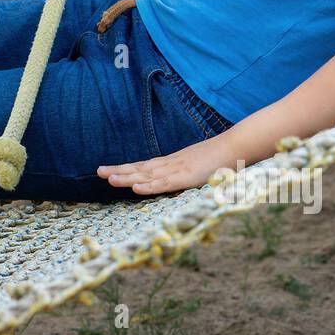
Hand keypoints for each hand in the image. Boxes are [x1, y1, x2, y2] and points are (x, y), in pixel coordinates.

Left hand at [97, 140, 224, 195]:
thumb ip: (187, 174)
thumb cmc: (220, 159)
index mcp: (173, 162)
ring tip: (108, 178)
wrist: (236, 146)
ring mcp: (177, 169)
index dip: (127, 168)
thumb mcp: (198, 168)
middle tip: (99, 172)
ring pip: (147, 175)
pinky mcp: (186, 177)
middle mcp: (171, 164)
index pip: (145, 166)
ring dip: (127, 177)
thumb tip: (179, 180)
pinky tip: (135, 187)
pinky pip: (164, 183)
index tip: (109, 171)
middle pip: (140, 168)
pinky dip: (149, 186)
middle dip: (119, 170)